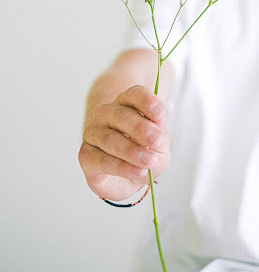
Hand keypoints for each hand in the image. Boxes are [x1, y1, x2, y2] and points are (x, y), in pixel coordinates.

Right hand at [79, 85, 169, 201]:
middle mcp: (107, 114)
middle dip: (140, 128)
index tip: (160, 114)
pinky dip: (121, 167)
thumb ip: (159, 138)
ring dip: (131, 150)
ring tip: (148, 160)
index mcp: (126, 104)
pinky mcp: (86, 156)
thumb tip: (156, 135)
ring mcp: (93, 133)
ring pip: (110, 138)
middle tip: (156, 140)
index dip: (147, 102)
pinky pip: (102, 160)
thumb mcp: (159, 145)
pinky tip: (137, 171)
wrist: (128, 177)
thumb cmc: (144, 152)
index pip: (134, 95)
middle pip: (121, 116)